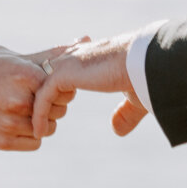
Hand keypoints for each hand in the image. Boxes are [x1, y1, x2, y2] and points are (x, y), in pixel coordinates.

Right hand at [0, 51, 73, 152]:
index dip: (58, 89)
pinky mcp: (2, 141)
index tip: (46, 85)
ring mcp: (9, 124)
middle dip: (52, 106)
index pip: (64, 91)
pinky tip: (18, 122)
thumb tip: (87, 38)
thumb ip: (54, 54)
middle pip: (59, 111)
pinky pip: (34, 143)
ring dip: (42, 122)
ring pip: (47, 129)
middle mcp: (18, 101)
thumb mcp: (19, 59)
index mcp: (25, 76)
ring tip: (25, 109)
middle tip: (34, 98)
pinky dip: (31, 135)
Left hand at [31, 35, 145, 139]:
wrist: (151, 62)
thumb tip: (115, 130)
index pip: (63, 68)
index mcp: (90, 56)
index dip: (55, 88)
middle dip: (36, 97)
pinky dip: (38, 114)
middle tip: (35, 121)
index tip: (55, 109)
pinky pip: (42, 97)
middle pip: (43, 75)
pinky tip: (39, 131)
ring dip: (36, 109)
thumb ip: (124, 113)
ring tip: (37, 130)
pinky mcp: (66, 74)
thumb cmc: (147, 77)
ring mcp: (68, 64)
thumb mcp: (134, 98)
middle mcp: (75, 56)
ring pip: (39, 87)